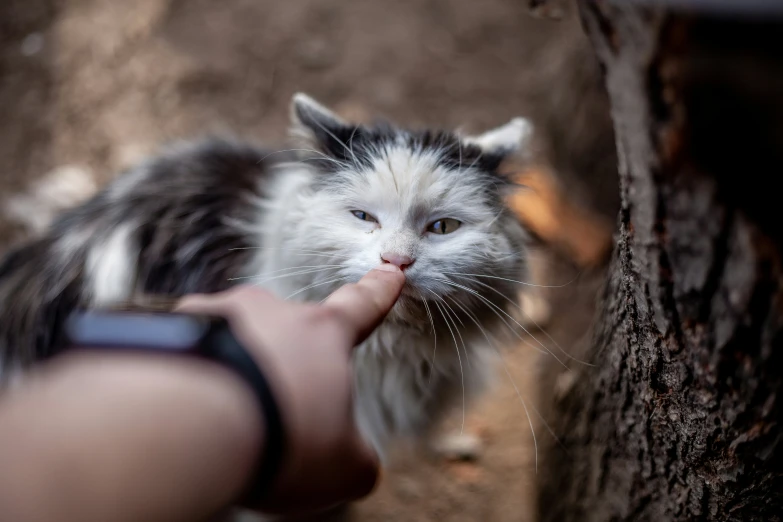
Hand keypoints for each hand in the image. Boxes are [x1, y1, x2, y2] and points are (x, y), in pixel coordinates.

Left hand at [176, 264, 404, 514]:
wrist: (187, 428)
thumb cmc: (277, 440)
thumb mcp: (340, 467)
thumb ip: (356, 458)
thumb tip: (355, 463)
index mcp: (322, 333)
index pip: (360, 306)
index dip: (378, 292)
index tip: (389, 273)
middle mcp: (269, 310)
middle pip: (285, 330)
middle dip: (282, 363)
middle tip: (271, 411)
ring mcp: (214, 313)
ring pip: (231, 339)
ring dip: (233, 369)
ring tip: (222, 419)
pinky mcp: (165, 328)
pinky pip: (184, 350)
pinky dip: (188, 375)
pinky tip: (183, 410)